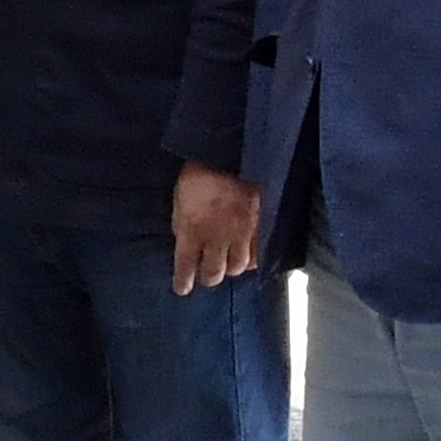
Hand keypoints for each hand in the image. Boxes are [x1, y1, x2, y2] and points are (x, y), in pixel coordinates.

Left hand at [169, 165, 262, 296]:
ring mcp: (241, 233)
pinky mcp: (261, 226)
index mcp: (191, 230)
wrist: (233, 151)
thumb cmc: (200, 171)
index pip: (185, 267)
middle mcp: (216, 238)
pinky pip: (259, 254)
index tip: (182, 288)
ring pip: (237, 267)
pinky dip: (253, 258)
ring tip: (228, 264)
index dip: (183, 281)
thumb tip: (183, 240)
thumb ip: (182, 223)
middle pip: (214, 274)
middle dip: (208, 276)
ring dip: (230, 268)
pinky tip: (249, 255)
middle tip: (207, 274)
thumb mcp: (180, 198)